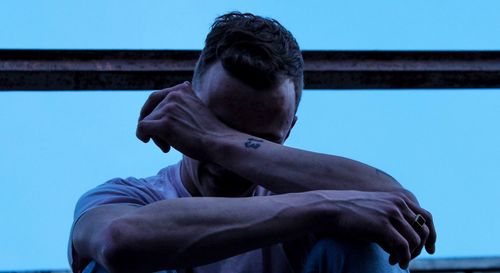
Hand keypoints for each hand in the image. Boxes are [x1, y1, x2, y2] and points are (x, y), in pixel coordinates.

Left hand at [136, 82, 234, 160]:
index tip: (153, 123)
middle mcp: (174, 95)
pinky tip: (150, 142)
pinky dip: (142, 136)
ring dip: (155, 136)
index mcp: (182, 89)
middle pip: (150, 111)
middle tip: (162, 140)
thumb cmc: (209, 131)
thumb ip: (183, 102)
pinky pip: (142, 128)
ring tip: (168, 147)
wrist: (219, 143)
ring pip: (146, 121)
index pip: (155, 97)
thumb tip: (175, 94)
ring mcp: (169, 108)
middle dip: (153, 125)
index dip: (150, 111)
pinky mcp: (164, 124)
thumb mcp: (196, 108)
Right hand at [316, 190, 435, 269]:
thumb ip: (394, 223)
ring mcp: (392, 213)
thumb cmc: (351, 213)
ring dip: (409, 255)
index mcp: (400, 198)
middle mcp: (399, 204)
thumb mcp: (377, 212)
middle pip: (424, 230)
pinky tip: (394, 262)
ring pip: (415, 240)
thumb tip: (404, 247)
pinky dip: (403, 257)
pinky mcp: (383, 225)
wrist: (331, 208)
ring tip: (397, 261)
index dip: (432, 235)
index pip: (427, 217)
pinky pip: (403, 246)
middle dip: (421, 248)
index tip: (430, 250)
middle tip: (409, 259)